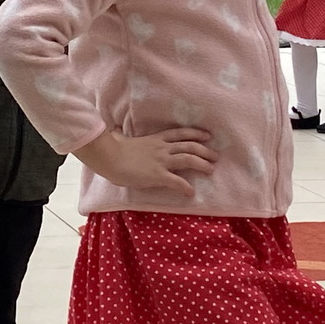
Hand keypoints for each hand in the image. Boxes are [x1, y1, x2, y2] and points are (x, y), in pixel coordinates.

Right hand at [74, 128, 218, 197]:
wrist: (109, 158)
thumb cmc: (112, 150)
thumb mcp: (121, 139)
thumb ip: (122, 135)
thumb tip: (113, 131)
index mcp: (155, 139)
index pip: (180, 133)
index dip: (196, 133)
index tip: (207, 135)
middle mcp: (162, 148)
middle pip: (189, 145)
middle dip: (205, 150)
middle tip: (215, 156)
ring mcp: (161, 161)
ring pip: (188, 159)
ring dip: (202, 164)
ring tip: (210, 170)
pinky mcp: (158, 175)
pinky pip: (177, 181)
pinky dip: (186, 187)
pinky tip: (191, 192)